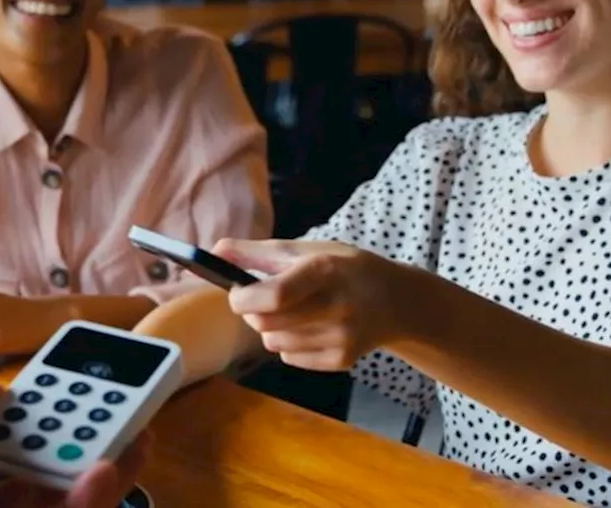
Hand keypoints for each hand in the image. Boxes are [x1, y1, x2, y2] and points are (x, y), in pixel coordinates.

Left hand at [0, 370, 149, 507]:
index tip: (91, 418)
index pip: (16, 459)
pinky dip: (69, 505)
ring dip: (90, 488)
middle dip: (87, 466)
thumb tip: (8, 395)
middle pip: (38, 490)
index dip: (57, 440)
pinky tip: (95, 478)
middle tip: (130, 441)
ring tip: (124, 457)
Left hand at [216, 238, 402, 371]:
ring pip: (273, 342)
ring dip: (269, 328)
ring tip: (291, 311)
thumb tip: (215, 250)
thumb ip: (257, 252)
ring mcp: (342, 337)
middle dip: (252, 312)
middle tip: (261, 299)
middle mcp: (337, 306)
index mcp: (325, 270)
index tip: (236, 292)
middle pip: (265, 323)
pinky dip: (288, 344)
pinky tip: (310, 327)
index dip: (244, 298)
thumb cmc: (343, 268)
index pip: (274, 296)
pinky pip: (289, 357)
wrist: (395, 300)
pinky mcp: (342, 360)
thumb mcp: (307, 250)